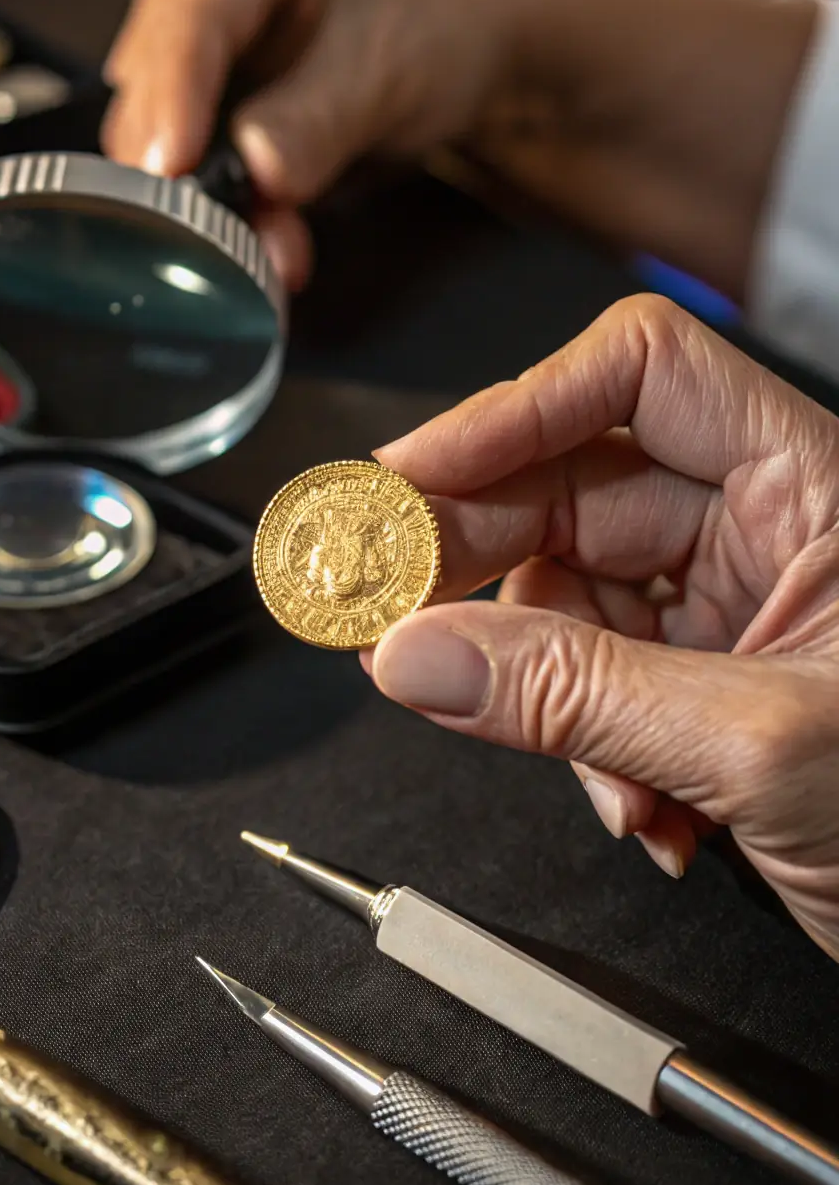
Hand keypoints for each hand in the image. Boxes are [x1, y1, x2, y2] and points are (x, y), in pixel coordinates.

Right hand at [102, 0, 505, 288]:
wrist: (458, 51)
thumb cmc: (432, 24)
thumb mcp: (390, 69)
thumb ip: (320, 119)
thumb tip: (260, 170)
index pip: (192, 9)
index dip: (175, 91)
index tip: (172, 163)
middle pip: (156, 75)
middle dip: (186, 163)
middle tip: (222, 236)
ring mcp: (192, 43)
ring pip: (158, 132)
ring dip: (207, 202)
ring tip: (273, 246)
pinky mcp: (198, 104)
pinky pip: (187, 168)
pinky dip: (227, 215)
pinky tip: (272, 242)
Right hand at [364, 294, 838, 962]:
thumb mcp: (758, 746)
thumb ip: (572, 695)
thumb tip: (416, 655)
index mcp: (812, 482)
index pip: (635, 375)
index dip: (511, 409)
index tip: (408, 477)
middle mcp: (765, 524)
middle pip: (571, 486)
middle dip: (478, 559)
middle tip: (388, 608)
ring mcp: (728, 605)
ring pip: (566, 596)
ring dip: (542, 687)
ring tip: (573, 766)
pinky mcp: (702, 683)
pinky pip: (587, 679)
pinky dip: (582, 746)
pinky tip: (635, 808)